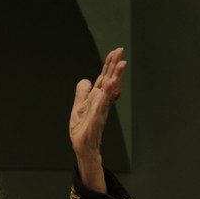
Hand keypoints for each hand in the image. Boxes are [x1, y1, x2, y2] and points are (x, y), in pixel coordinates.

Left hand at [69, 47, 125, 192]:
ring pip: (109, 91)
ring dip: (115, 77)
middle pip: (109, 80)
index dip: (110, 64)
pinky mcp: (95, 119)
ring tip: (120, 65)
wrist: (83, 148)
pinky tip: (109, 86)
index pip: (104, 77)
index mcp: (97, 98)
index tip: (116, 51)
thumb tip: (85, 79)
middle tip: (121, 51)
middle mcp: (101, 102)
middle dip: (115, 66)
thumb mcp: (78, 107)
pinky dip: (105, 96)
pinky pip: (101, 105)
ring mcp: (99, 110)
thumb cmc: (83, 130)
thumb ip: (82, 93)